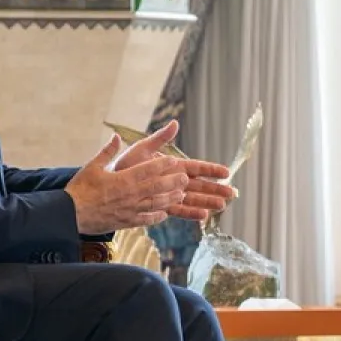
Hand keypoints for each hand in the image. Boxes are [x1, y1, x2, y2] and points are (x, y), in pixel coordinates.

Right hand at [65, 122, 192, 234]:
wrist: (69, 215)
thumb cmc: (79, 189)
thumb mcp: (92, 166)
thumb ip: (107, 152)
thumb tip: (116, 136)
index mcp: (123, 179)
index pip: (148, 169)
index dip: (163, 164)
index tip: (174, 160)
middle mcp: (130, 195)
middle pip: (157, 187)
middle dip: (173, 182)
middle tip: (185, 178)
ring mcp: (130, 210)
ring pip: (156, 204)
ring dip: (170, 199)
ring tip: (181, 195)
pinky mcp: (126, 222)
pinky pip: (146, 219)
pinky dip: (157, 216)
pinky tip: (164, 213)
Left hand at [108, 122, 236, 222]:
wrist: (108, 185)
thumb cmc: (125, 165)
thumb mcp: (142, 148)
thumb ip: (160, 139)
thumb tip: (175, 124)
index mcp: (171, 166)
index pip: (196, 167)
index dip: (211, 170)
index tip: (227, 173)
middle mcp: (172, 180)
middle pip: (199, 185)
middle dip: (215, 189)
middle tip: (233, 194)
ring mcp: (167, 194)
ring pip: (192, 199)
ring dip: (207, 202)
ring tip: (222, 206)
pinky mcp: (160, 206)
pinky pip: (178, 211)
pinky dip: (190, 213)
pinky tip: (203, 217)